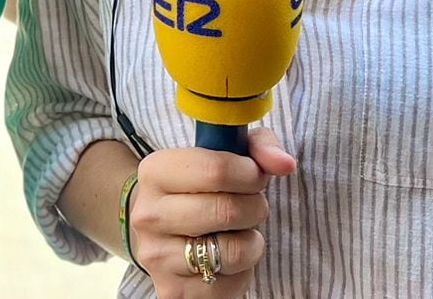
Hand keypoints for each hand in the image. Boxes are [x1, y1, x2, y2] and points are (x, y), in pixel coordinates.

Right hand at [127, 129, 296, 296]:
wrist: (164, 232)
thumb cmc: (202, 187)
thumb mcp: (227, 155)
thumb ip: (258, 148)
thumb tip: (284, 164)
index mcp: (155, 172)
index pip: (216, 169)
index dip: (250, 174)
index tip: (255, 176)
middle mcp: (148, 215)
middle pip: (227, 210)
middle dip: (254, 206)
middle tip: (251, 205)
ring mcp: (157, 257)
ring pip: (234, 251)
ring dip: (251, 240)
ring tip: (240, 232)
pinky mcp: (173, 292)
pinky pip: (230, 284)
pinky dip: (242, 271)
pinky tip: (227, 257)